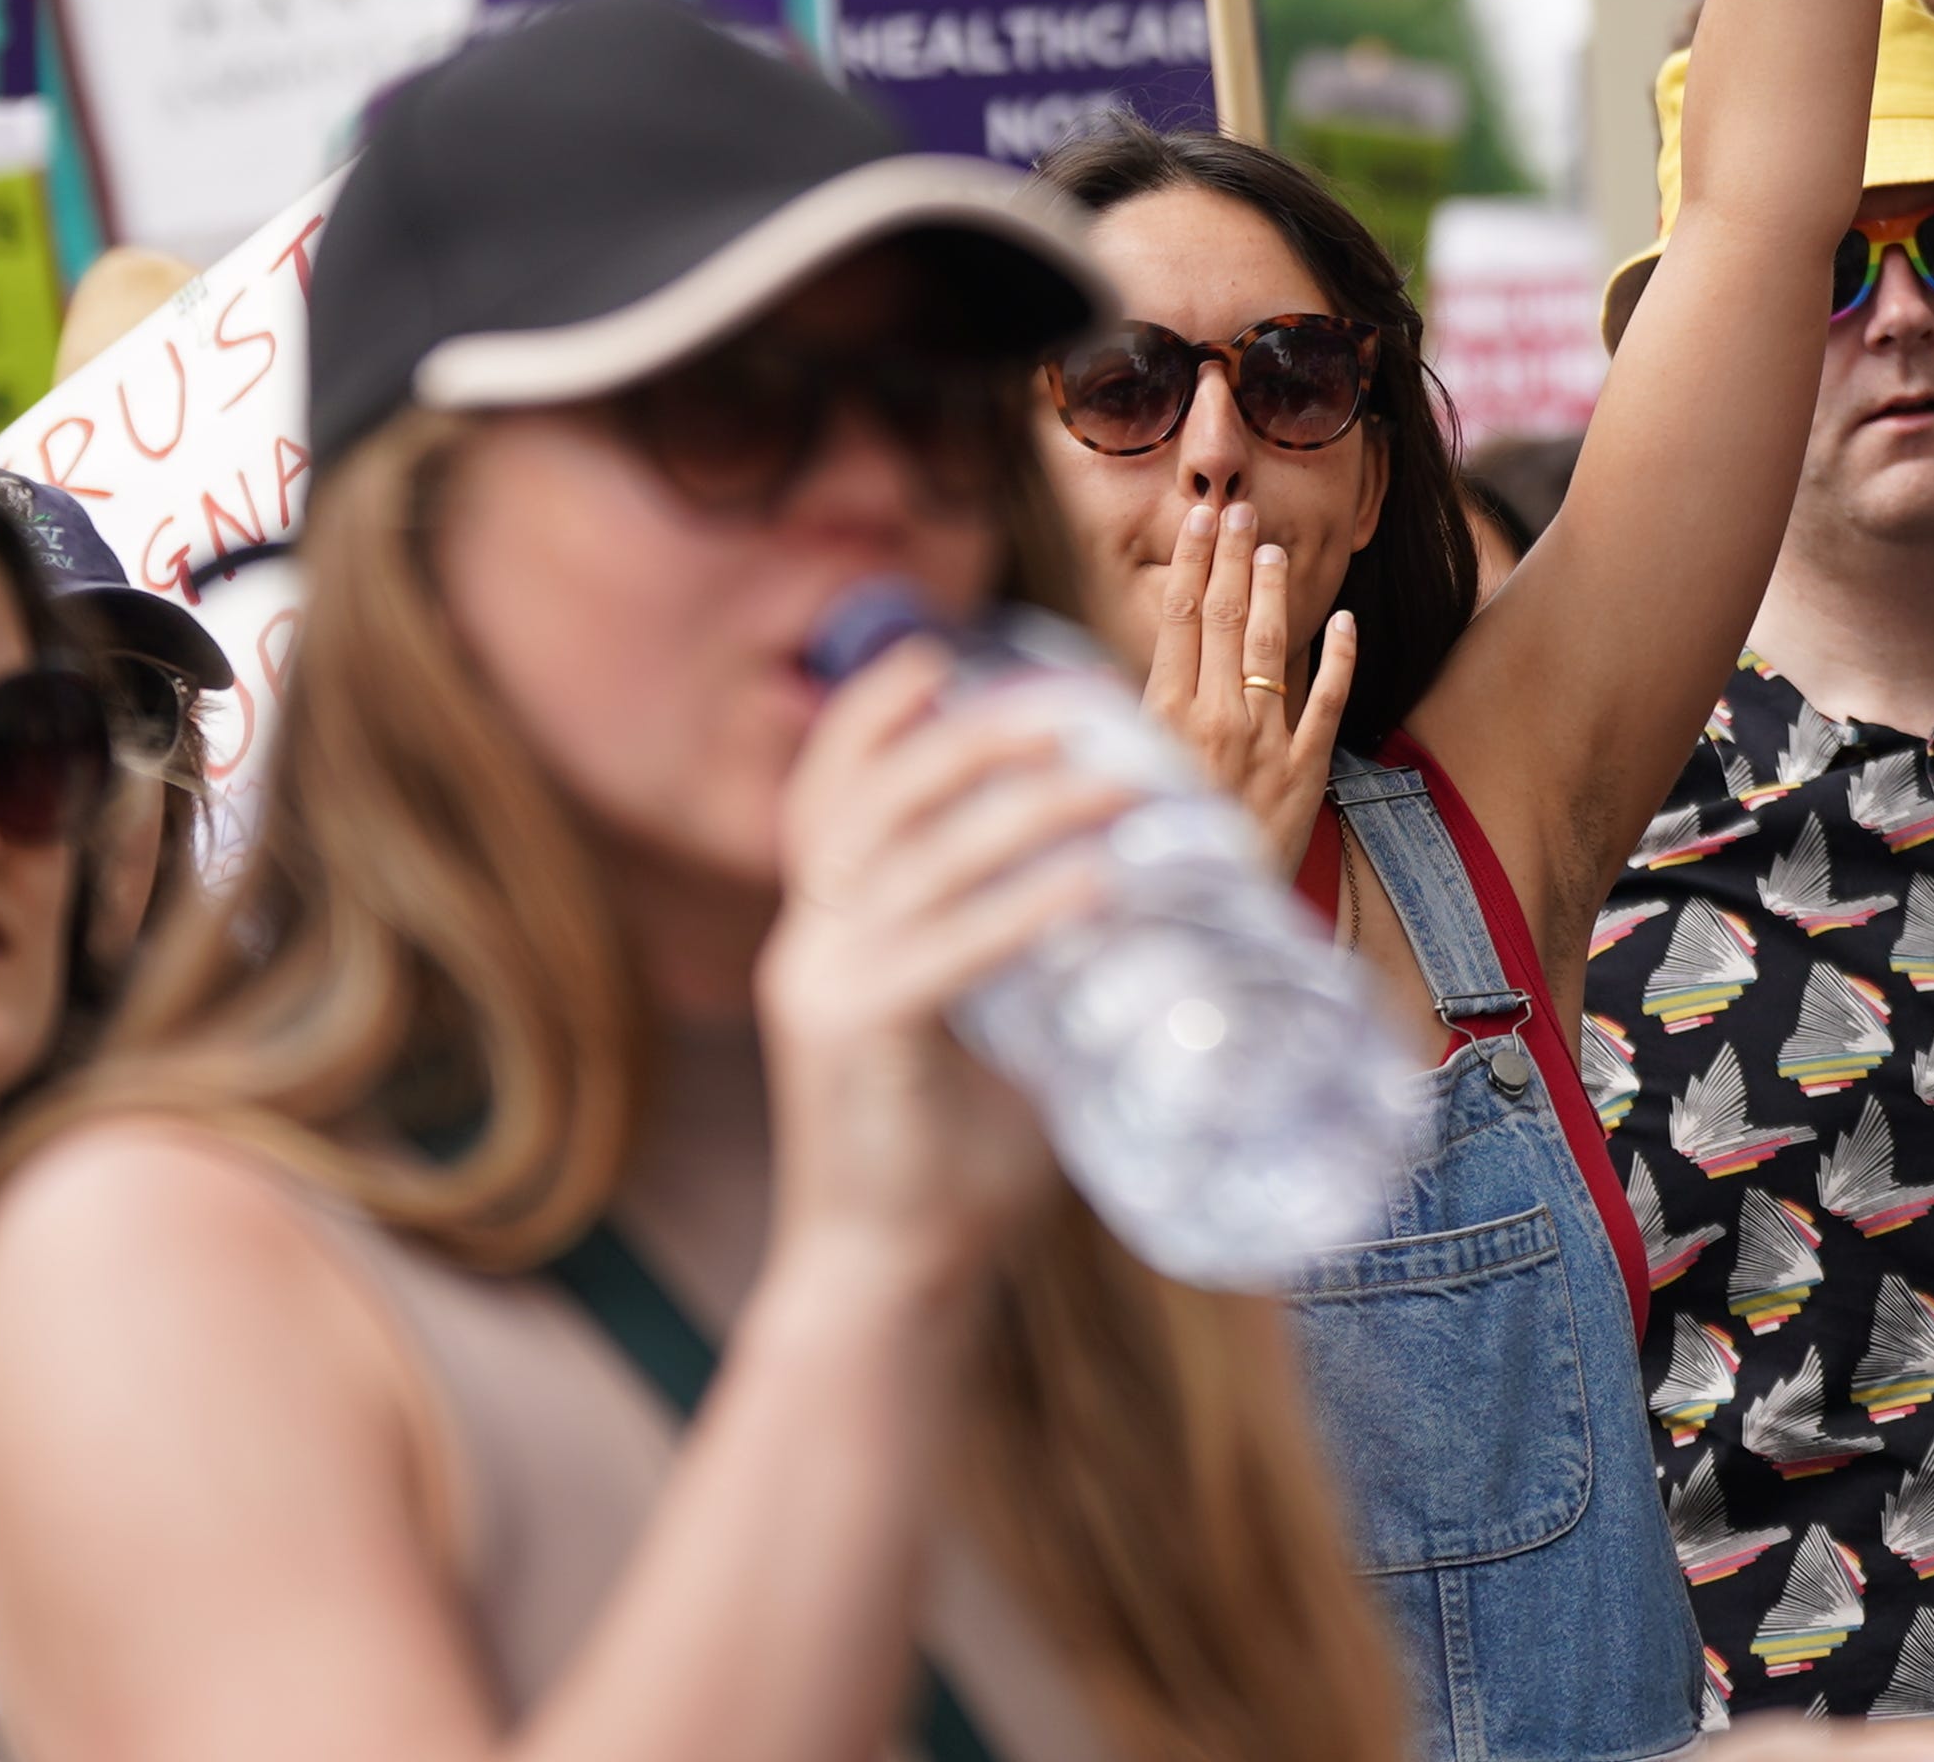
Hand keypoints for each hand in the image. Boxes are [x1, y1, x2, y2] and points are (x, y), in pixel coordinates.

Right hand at [757, 645, 1132, 1297]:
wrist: (888, 1280)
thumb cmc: (948, 1161)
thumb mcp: (978, 1030)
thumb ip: (1016, 960)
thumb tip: (1122, 894)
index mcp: (824, 931)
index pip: (828, 792)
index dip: (871, 714)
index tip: (936, 652)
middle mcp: (811, 945)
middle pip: (879, 798)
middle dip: (975, 735)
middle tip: (1073, 707)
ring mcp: (827, 991)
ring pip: (922, 860)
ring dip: (1027, 809)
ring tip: (1120, 783)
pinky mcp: (861, 1042)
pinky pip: (950, 951)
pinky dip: (1025, 907)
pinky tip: (1093, 884)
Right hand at [1139, 484, 1359, 856]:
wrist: (1202, 927)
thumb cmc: (1151, 854)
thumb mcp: (1124, 783)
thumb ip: (1131, 724)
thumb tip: (1123, 669)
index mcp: (1163, 721)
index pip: (1176, 621)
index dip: (1189, 564)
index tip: (1195, 520)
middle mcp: (1215, 722)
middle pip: (1223, 619)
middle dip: (1231, 559)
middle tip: (1237, 509)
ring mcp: (1265, 743)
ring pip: (1272, 647)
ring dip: (1273, 591)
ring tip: (1273, 549)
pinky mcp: (1306, 771)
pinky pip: (1327, 702)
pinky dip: (1339, 657)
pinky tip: (1345, 619)